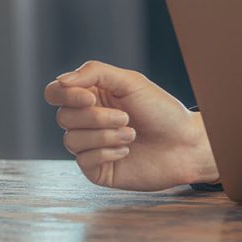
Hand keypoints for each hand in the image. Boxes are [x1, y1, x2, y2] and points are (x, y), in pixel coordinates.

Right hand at [43, 60, 218, 190]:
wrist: (185, 144)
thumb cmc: (161, 111)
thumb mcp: (130, 82)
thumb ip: (94, 73)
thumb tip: (61, 81)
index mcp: (92, 96)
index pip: (55, 93)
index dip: (66, 95)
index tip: (91, 98)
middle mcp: (87, 120)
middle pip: (63, 117)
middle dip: (96, 117)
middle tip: (126, 118)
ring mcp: (91, 145)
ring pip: (71, 140)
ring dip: (105, 136)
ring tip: (132, 134)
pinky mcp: (97, 169)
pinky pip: (83, 160)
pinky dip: (107, 153)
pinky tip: (127, 150)